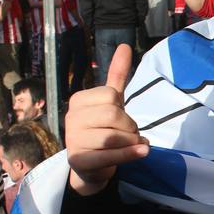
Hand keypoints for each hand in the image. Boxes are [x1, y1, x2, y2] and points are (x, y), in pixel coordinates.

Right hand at [65, 43, 149, 195]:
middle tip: (129, 135)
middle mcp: (71, 118)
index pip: (112, 96)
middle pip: (114, 114)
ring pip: (113, 136)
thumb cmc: (103, 131)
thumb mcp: (111, 103)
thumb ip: (117, 76)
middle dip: (130, 127)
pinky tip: (142, 152)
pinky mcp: (79, 160)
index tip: (122, 120)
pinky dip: (130, 154)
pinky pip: (110, 155)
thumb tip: (124, 45)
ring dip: (132, 142)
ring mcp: (72, 140)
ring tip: (133, 146)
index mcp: (78, 100)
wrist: (91, 167)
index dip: (125, 110)